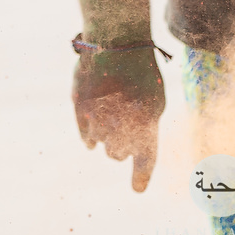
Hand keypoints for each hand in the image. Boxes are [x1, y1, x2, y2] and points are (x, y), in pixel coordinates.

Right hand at [72, 49, 165, 190]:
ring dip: (106, 135)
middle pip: (117, 155)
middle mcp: (120, 126)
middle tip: (123, 128)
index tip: (137, 190)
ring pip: (100, 144)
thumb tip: (131, 150)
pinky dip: (90, 134)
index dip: (141, 177)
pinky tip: (95, 121)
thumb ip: (146, 128)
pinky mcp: (79, 110)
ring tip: (111, 111)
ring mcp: (97, 119)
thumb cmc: (142, 72)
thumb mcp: (155, 101)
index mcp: (146, 125)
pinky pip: (85, 136)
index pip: (144, 160)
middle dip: (120, 147)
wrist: (115, 43)